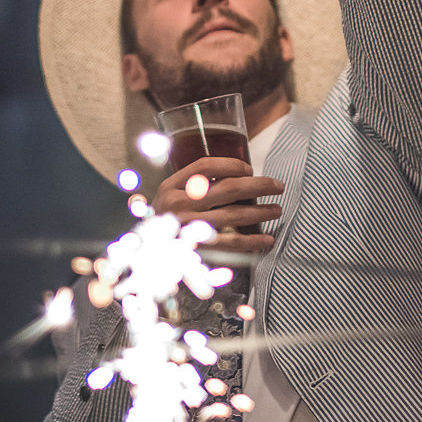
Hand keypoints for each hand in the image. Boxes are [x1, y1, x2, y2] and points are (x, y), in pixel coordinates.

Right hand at [153, 157, 282, 252]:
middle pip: (229, 188)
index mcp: (171, 188)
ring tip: (277, 209)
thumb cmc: (164, 221)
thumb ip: (192, 183)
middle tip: (278, 185)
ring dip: (262, 212)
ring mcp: (190, 229)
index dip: (232, 164)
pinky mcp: (198, 251)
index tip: (250, 168)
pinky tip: (268, 238)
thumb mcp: (168, 196)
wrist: (144, 257)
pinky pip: (232, 244)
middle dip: (259, 185)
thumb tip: (237, 173)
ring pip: (235, 215)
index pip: (206, 167)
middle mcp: (180, 206)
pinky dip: (253, 241)